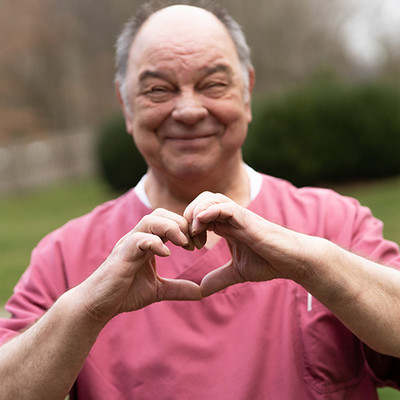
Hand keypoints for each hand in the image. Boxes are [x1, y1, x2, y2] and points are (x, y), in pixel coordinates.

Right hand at [79, 209, 201, 321]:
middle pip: (161, 213)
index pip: (169, 221)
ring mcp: (129, 244)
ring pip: (150, 220)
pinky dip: (154, 243)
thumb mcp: (158, 290)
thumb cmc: (124, 294)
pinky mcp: (122, 255)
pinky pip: (139, 239)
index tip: (199, 245)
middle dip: (182, 225)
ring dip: (171, 228)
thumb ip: (179, 288)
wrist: (98, 305)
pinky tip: (166, 255)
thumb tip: (201, 293)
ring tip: (183, 244)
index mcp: (147, 242)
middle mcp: (138, 238)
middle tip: (194, 244)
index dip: (187, 228)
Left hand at [184, 192, 312, 295]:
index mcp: (225, 225)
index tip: (188, 245)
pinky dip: (209, 211)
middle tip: (187, 238)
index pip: (199, 212)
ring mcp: (238, 216)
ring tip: (194, 233)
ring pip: (210, 198)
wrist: (292, 261)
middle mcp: (230, 217)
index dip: (188, 226)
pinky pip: (224, 206)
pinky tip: (201, 224)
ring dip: (196, 212)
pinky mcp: (247, 219)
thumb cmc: (268, 262)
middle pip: (201, 200)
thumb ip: (218, 278)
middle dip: (188, 215)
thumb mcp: (237, 272)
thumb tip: (200, 290)